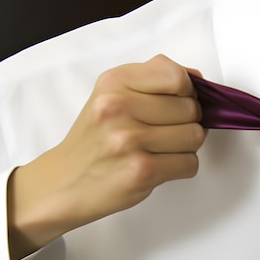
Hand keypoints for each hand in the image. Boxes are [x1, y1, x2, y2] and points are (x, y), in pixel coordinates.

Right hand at [8, 55, 205, 259]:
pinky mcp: (141, 170)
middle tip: (163, 132)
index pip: (176, 76)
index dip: (187, 91)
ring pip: (195, 135)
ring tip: (160, 150)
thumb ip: (154, 79)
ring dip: (186, 146)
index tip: (177, 102)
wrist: (64, 183)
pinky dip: (181, 167)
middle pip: (191, 108)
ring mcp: (129, 139)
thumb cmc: (95, 140)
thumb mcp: (113, 95)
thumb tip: (196, 77)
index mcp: (114, 81)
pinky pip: (190, 163)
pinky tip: (159, 166)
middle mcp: (118, 107)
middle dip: (187, 122)